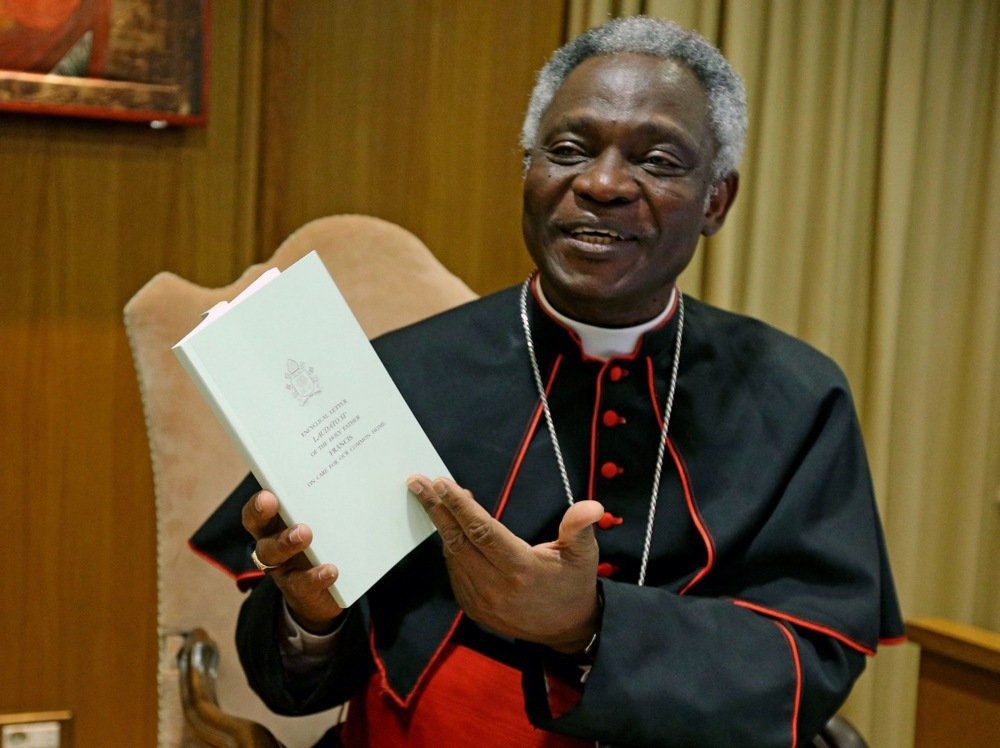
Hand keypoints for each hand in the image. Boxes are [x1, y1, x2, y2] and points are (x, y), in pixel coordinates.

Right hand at [241, 490, 343, 632]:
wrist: (330, 592)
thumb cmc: (326, 543)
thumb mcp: (326, 520)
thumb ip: (330, 501)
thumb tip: (365, 472)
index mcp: (277, 525)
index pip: (257, 512)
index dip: (258, 505)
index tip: (268, 495)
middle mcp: (274, 546)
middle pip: (262, 535)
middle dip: (270, 523)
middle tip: (297, 521)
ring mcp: (284, 570)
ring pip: (274, 558)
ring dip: (287, 545)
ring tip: (305, 534)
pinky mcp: (300, 590)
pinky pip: (302, 584)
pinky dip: (315, 577)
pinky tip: (331, 570)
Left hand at [408, 474, 603, 652]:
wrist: (566, 631)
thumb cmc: (573, 584)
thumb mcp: (584, 555)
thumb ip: (580, 528)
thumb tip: (592, 506)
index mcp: (521, 568)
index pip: (483, 531)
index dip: (460, 506)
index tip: (442, 483)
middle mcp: (496, 585)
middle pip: (459, 540)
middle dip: (436, 509)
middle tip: (418, 482)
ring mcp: (481, 599)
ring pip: (453, 555)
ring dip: (441, 525)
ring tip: (432, 496)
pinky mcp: (473, 607)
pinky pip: (454, 571)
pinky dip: (449, 546)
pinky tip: (447, 525)